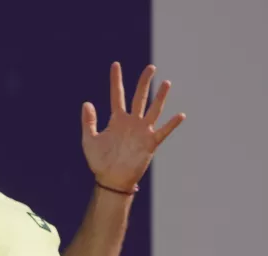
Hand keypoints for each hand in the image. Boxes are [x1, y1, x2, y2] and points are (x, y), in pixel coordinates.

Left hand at [82, 62, 185, 191]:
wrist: (111, 179)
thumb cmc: (99, 161)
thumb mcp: (89, 140)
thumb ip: (89, 122)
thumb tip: (87, 103)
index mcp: (116, 120)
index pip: (117, 95)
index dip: (116, 80)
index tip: (115, 64)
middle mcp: (131, 122)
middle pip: (139, 97)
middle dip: (144, 82)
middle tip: (151, 67)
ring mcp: (142, 131)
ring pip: (153, 110)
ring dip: (160, 97)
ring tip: (166, 83)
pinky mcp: (150, 143)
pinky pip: (163, 132)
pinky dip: (171, 124)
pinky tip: (180, 115)